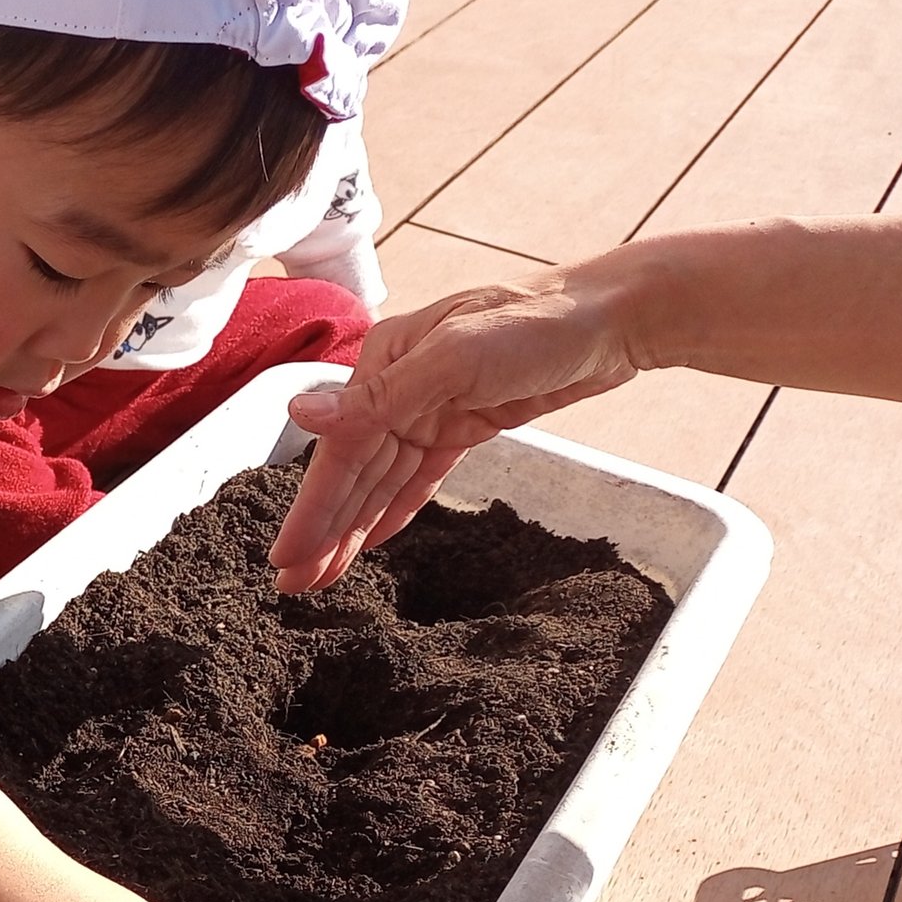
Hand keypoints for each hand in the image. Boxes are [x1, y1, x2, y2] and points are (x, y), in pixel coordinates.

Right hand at [269, 267, 641, 591]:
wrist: (615, 318)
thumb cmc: (538, 322)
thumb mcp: (454, 358)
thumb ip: (377, 397)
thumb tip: (300, 415)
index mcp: (385, 361)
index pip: (339, 448)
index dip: (312, 507)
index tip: (287, 555)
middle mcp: (399, 386)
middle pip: (353, 471)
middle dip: (324, 528)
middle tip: (293, 582)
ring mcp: (431, 408)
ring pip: (382, 481)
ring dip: (353, 527)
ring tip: (323, 575)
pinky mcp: (464, 425)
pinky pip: (418, 477)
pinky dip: (393, 509)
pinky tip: (370, 540)